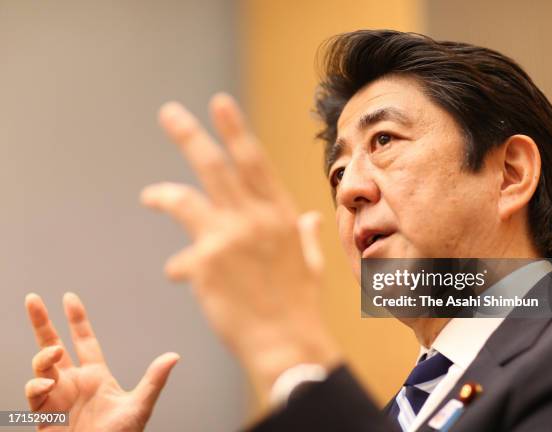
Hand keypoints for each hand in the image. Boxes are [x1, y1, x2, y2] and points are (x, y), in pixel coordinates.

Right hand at [24, 293, 178, 430]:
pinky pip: (34, 392)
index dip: (77, 319)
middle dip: (42, 323)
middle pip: (52, 345)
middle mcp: (74, 382)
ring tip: (53, 353)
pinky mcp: (44, 413)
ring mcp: (57, 396)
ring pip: (41, 366)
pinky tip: (48, 385)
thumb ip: (154, 380)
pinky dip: (38, 385)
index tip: (69, 298)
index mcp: (95, 375)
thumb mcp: (139, 406)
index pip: (84, 341)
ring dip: (44, 356)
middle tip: (33, 299)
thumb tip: (175, 356)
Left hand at [141, 94, 340, 407]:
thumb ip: (308, 234)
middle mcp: (254, 218)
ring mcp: (227, 238)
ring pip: (184, 199)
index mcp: (281, 214)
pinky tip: (178, 273)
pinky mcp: (205, 263)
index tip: (219, 104)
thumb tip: (314, 217)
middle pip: (215, 166)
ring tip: (149, 195)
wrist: (285, 343)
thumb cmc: (300, 304)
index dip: (235, 130)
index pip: (254, 162)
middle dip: (189, 135)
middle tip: (168, 112)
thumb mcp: (309, 263)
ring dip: (162, 194)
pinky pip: (180, 258)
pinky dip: (179, 266)